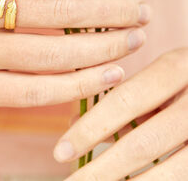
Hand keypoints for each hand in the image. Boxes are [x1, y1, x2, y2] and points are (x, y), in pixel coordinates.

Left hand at [53, 48, 187, 180]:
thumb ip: (125, 97)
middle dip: (101, 170)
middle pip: (142, 143)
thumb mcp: (161, 75)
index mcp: (176, 67)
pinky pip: (185, 177)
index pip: (123, 101)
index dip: (90, 129)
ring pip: (170, 172)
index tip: (60, 152)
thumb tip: (78, 124)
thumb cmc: (187, 78)